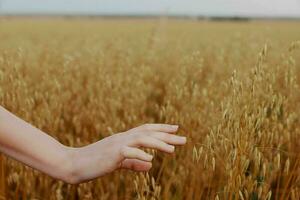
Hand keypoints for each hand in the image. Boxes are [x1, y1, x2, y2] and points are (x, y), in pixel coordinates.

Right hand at [66, 124, 186, 183]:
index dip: (161, 129)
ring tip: (173, 149)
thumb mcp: (118, 163)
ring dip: (158, 143)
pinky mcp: (111, 154)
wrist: (73, 164)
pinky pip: (128, 152)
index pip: (146, 130)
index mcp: (124, 139)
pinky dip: (140, 154)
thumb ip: (133, 163)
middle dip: (167, 135)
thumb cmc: (95, 163)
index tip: (176, 129)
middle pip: (148, 132)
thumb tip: (150, 164)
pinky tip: (151, 160)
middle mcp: (123, 138)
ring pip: (141, 139)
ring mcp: (117, 144)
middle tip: (183, 138)